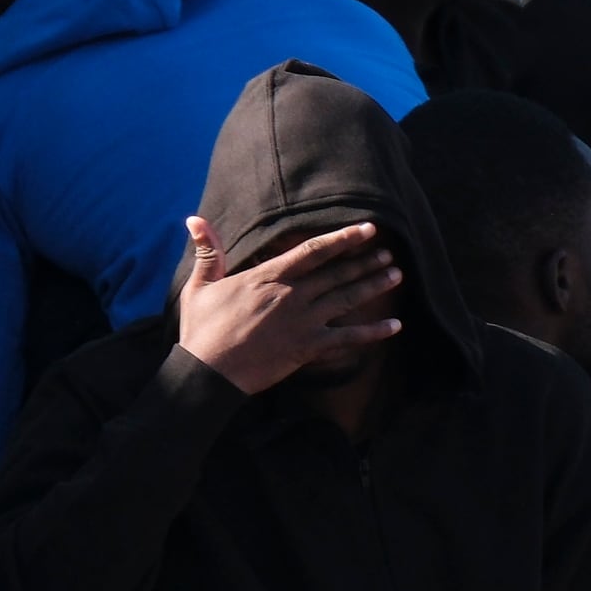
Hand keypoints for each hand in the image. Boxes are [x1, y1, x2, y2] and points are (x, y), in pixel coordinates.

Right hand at [172, 216, 401, 394]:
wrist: (209, 371)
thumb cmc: (202, 328)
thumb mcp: (200, 286)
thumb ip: (208, 251)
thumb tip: (195, 219)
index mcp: (269, 277)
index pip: (313, 251)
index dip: (343, 238)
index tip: (366, 229)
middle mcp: (292, 295)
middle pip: (337, 273)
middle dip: (365, 261)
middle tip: (388, 253)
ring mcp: (303, 321)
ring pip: (347, 299)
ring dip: (373, 286)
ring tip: (395, 275)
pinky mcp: (309, 347)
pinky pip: (349, 338)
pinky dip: (374, 332)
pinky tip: (395, 326)